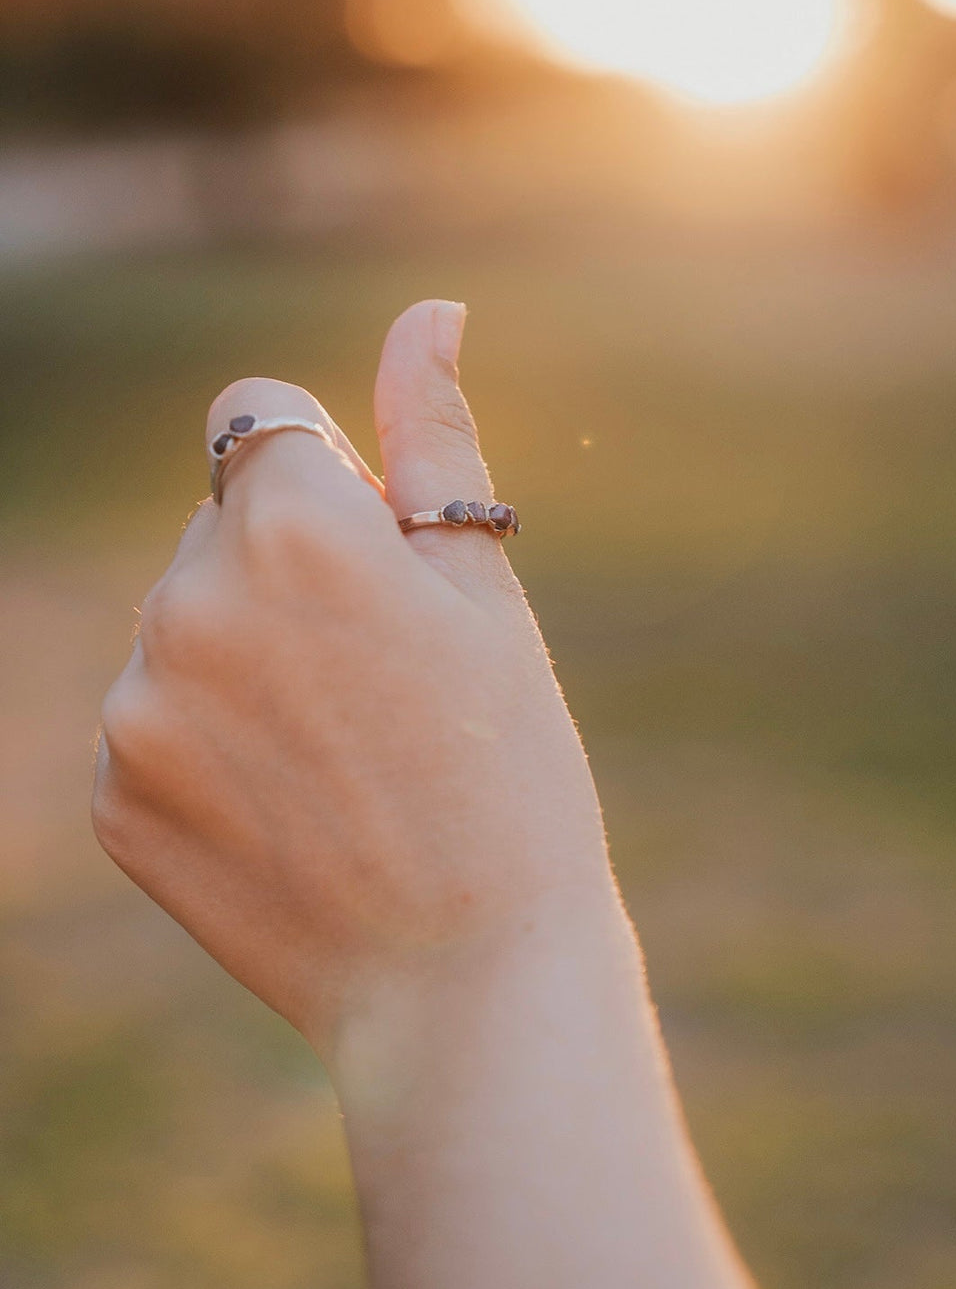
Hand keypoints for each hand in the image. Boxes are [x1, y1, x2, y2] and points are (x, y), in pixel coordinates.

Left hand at [92, 299, 610, 1060]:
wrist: (468, 976)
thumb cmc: (509, 769)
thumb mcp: (483, 587)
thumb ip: (432, 434)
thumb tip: (432, 312)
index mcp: (290, 527)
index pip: (260, 416)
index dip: (328, 477)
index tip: (378, 561)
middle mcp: (187, 601)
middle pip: (220, 523)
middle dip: (286, 567)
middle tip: (380, 678)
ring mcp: (135, 706)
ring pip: (183, 622)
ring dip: (244, 653)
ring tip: (343, 752)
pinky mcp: (113, 794)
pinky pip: (151, 718)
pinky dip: (205, 741)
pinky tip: (293, 804)